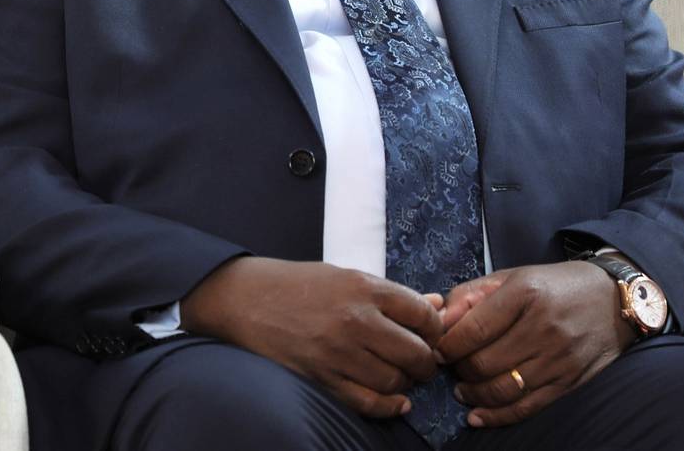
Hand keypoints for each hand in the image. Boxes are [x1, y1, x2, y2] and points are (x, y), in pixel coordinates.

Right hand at [181, 257, 444, 419]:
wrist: (245, 298)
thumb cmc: (297, 284)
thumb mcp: (345, 276)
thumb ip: (392, 294)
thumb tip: (439, 305)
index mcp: (363, 287)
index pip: (423, 315)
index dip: (435, 330)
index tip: (431, 337)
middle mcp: (355, 319)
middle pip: (416, 352)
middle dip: (426, 363)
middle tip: (422, 363)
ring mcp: (337, 351)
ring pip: (395, 381)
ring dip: (405, 384)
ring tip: (401, 377)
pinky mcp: (321, 377)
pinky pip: (368, 402)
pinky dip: (389, 406)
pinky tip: (394, 401)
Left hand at [434, 262, 632, 428]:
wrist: (615, 299)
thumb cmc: (555, 285)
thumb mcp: (513, 276)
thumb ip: (471, 295)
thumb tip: (438, 319)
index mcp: (525, 293)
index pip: (474, 329)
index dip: (447, 345)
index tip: (437, 350)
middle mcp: (543, 326)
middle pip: (484, 362)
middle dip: (459, 370)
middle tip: (451, 369)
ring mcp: (559, 357)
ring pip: (502, 388)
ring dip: (473, 394)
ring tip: (463, 390)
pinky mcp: (570, 381)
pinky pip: (527, 406)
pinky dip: (498, 416)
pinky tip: (478, 415)